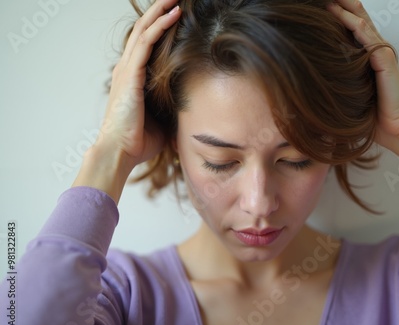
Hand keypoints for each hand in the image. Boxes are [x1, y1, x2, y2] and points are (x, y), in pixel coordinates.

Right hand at [73, 0, 180, 202]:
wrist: (120, 151)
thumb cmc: (139, 140)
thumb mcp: (162, 119)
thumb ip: (172, 106)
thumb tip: (192, 108)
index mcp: (133, 79)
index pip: (146, 45)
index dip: (159, 28)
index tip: (177, 16)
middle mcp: (127, 69)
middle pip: (143, 30)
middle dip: (159, 11)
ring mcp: (127, 69)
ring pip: (145, 29)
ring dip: (161, 10)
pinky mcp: (131, 74)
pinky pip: (147, 42)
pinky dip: (161, 25)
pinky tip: (174, 13)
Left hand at [327, 0, 398, 185]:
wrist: (396, 128)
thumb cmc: (373, 115)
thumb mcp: (350, 94)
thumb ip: (337, 83)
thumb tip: (308, 85)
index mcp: (368, 56)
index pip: (353, 27)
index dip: (339, 14)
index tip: (320, 8)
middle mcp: (375, 50)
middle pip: (358, 18)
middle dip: (343, 5)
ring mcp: (382, 54)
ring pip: (363, 24)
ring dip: (347, 10)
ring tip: (331, 0)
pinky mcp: (386, 62)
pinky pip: (370, 41)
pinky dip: (358, 28)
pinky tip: (347, 17)